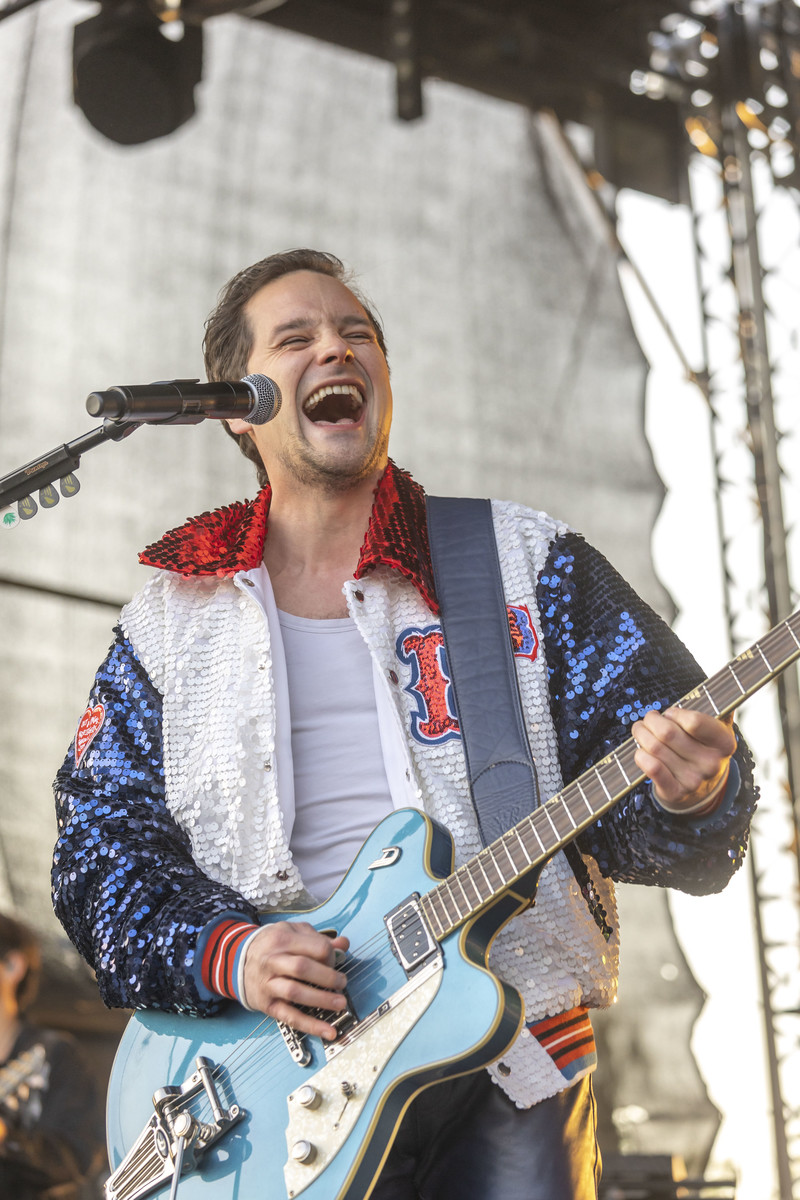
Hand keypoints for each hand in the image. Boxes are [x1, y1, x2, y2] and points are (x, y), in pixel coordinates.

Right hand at [241, 922, 349, 1039]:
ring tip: (340, 1003)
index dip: (331, 956)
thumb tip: (343, 944)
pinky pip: (290, 1017)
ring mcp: (269, 984)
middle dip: (328, 977)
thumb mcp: (292, 932)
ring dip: (321, 1000)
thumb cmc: (270, 945)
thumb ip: (318, 938)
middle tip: (342, 982)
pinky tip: (327, 1031)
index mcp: (283, 939)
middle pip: (303, 968)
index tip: (337, 962)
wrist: (235, 960)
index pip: (315, 947)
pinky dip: (310, 1025)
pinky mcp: (267, 1005)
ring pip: (296, 992)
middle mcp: (273, 961)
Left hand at [632, 707, 735, 814]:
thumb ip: (718, 708)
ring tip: (640, 730)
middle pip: (667, 733)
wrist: (700, 789)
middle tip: (648, 719)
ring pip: (655, 748)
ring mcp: (694, 780)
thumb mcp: (716, 729)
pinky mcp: (676, 792)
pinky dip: (640, 755)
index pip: (693, 722)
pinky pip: (652, 768)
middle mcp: (712, 763)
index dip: (674, 713)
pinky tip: (641, 750)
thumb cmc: (702, 748)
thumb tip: (723, 687)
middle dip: (651, 721)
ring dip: (641, 734)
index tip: (669, 713)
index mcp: (724, 743)